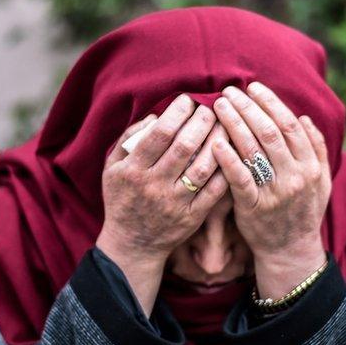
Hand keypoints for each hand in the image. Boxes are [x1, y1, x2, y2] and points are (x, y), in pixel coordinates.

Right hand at [96, 94, 228, 313]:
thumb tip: (154, 116)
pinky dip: (225, 171)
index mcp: (133, 170)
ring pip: (203, 167)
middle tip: (212, 108)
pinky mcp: (192, 217)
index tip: (188, 100)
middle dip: (202, 122)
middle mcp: (154, 185)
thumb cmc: (122, 199)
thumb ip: (128, 139)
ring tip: (226, 125)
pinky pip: (213, 191)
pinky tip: (233, 154)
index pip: (159, 134)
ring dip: (218, 142)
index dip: (177, 113)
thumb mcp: (112, 169)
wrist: (133, 244)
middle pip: (184, 146)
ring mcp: (174, 202)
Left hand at [211, 82, 330, 299]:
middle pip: (269, 132)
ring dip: (234, 123)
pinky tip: (215, 141)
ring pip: (253, 150)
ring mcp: (274, 193)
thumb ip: (316, 149)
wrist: (291, 250)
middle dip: (247, 107)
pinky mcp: (254, 207)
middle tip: (229, 91)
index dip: (270, 103)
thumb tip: (304, 117)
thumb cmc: (302, 212)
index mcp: (310, 166)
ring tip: (218, 106)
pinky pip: (239, 179)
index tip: (253, 87)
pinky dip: (227, 158)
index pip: (289, 124)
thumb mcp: (321, 181)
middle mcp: (295, 177)